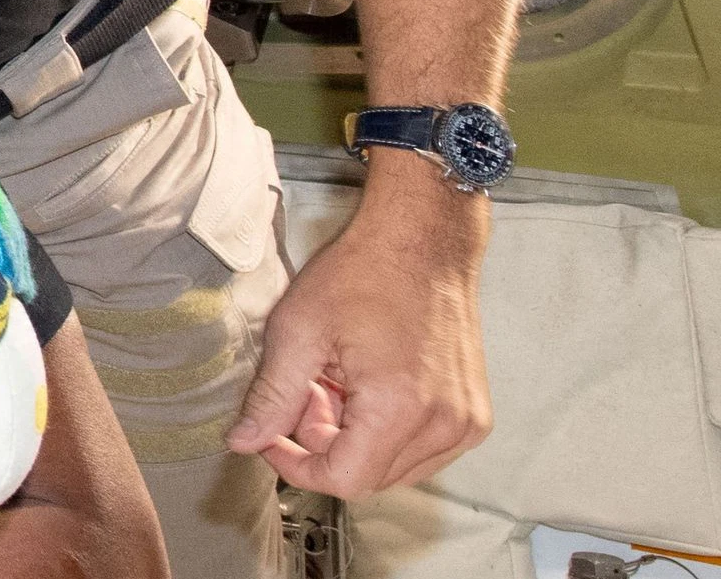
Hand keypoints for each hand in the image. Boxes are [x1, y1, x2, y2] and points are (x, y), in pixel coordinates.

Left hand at [227, 171, 489, 494]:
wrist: (423, 240)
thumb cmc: (363, 273)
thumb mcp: (298, 330)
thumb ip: (271, 396)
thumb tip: (244, 443)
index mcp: (400, 408)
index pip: (344, 480)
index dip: (297, 465)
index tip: (272, 436)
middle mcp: (444, 425)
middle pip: (369, 476)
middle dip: (324, 444)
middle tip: (308, 389)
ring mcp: (466, 423)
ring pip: (394, 468)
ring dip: (355, 439)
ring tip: (338, 382)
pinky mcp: (475, 416)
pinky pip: (421, 451)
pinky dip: (386, 432)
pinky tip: (368, 386)